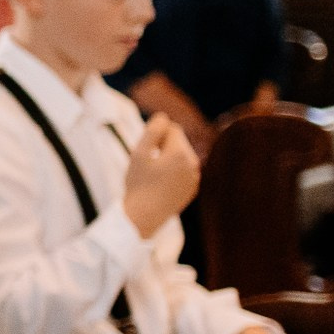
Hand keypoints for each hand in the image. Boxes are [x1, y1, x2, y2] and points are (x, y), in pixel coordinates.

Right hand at [121, 114, 199, 237]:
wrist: (144, 217)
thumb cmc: (138, 184)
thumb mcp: (138, 154)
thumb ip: (152, 131)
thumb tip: (163, 116)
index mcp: (181, 153)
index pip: (172, 128)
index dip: (156, 134)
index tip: (144, 148)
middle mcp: (193, 164)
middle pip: (179, 142)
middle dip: (163, 145)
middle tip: (146, 161)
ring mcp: (195, 178)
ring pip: (182, 157)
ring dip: (168, 158)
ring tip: (152, 174)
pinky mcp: (192, 189)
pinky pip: (184, 172)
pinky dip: (172, 172)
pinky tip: (159, 184)